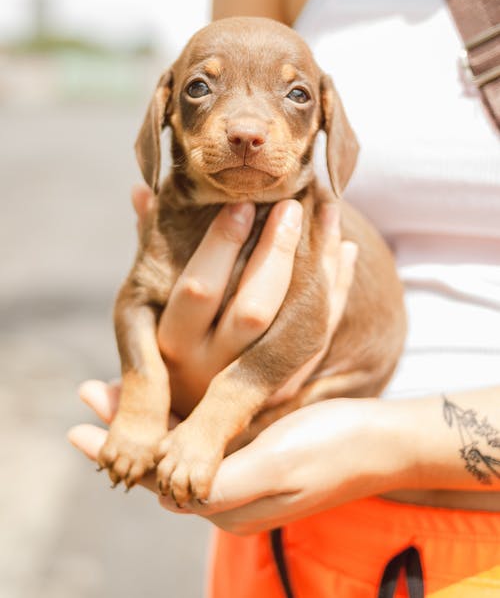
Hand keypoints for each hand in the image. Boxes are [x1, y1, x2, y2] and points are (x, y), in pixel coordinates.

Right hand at [69, 186, 358, 522]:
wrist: (194, 419)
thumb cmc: (167, 339)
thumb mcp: (147, 302)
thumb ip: (148, 248)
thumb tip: (142, 191)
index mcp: (172, 344)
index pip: (198, 290)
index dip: (221, 245)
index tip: (241, 203)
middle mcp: (212, 369)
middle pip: (253, 310)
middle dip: (276, 253)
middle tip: (291, 205)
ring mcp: (254, 383)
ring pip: (297, 323)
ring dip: (319, 264)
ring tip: (330, 213)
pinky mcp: (289, 385)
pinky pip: (321, 335)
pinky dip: (337, 290)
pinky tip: (344, 248)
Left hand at [70, 385, 410, 532]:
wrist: (382, 441)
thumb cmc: (333, 450)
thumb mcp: (275, 465)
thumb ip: (218, 481)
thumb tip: (159, 486)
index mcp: (226, 504)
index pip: (155, 477)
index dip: (117, 448)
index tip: (78, 427)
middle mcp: (226, 491)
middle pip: (160, 457)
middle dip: (124, 426)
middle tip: (90, 392)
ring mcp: (239, 469)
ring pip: (178, 442)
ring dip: (148, 414)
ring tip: (114, 388)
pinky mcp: (253, 449)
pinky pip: (202, 433)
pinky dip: (178, 410)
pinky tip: (169, 388)